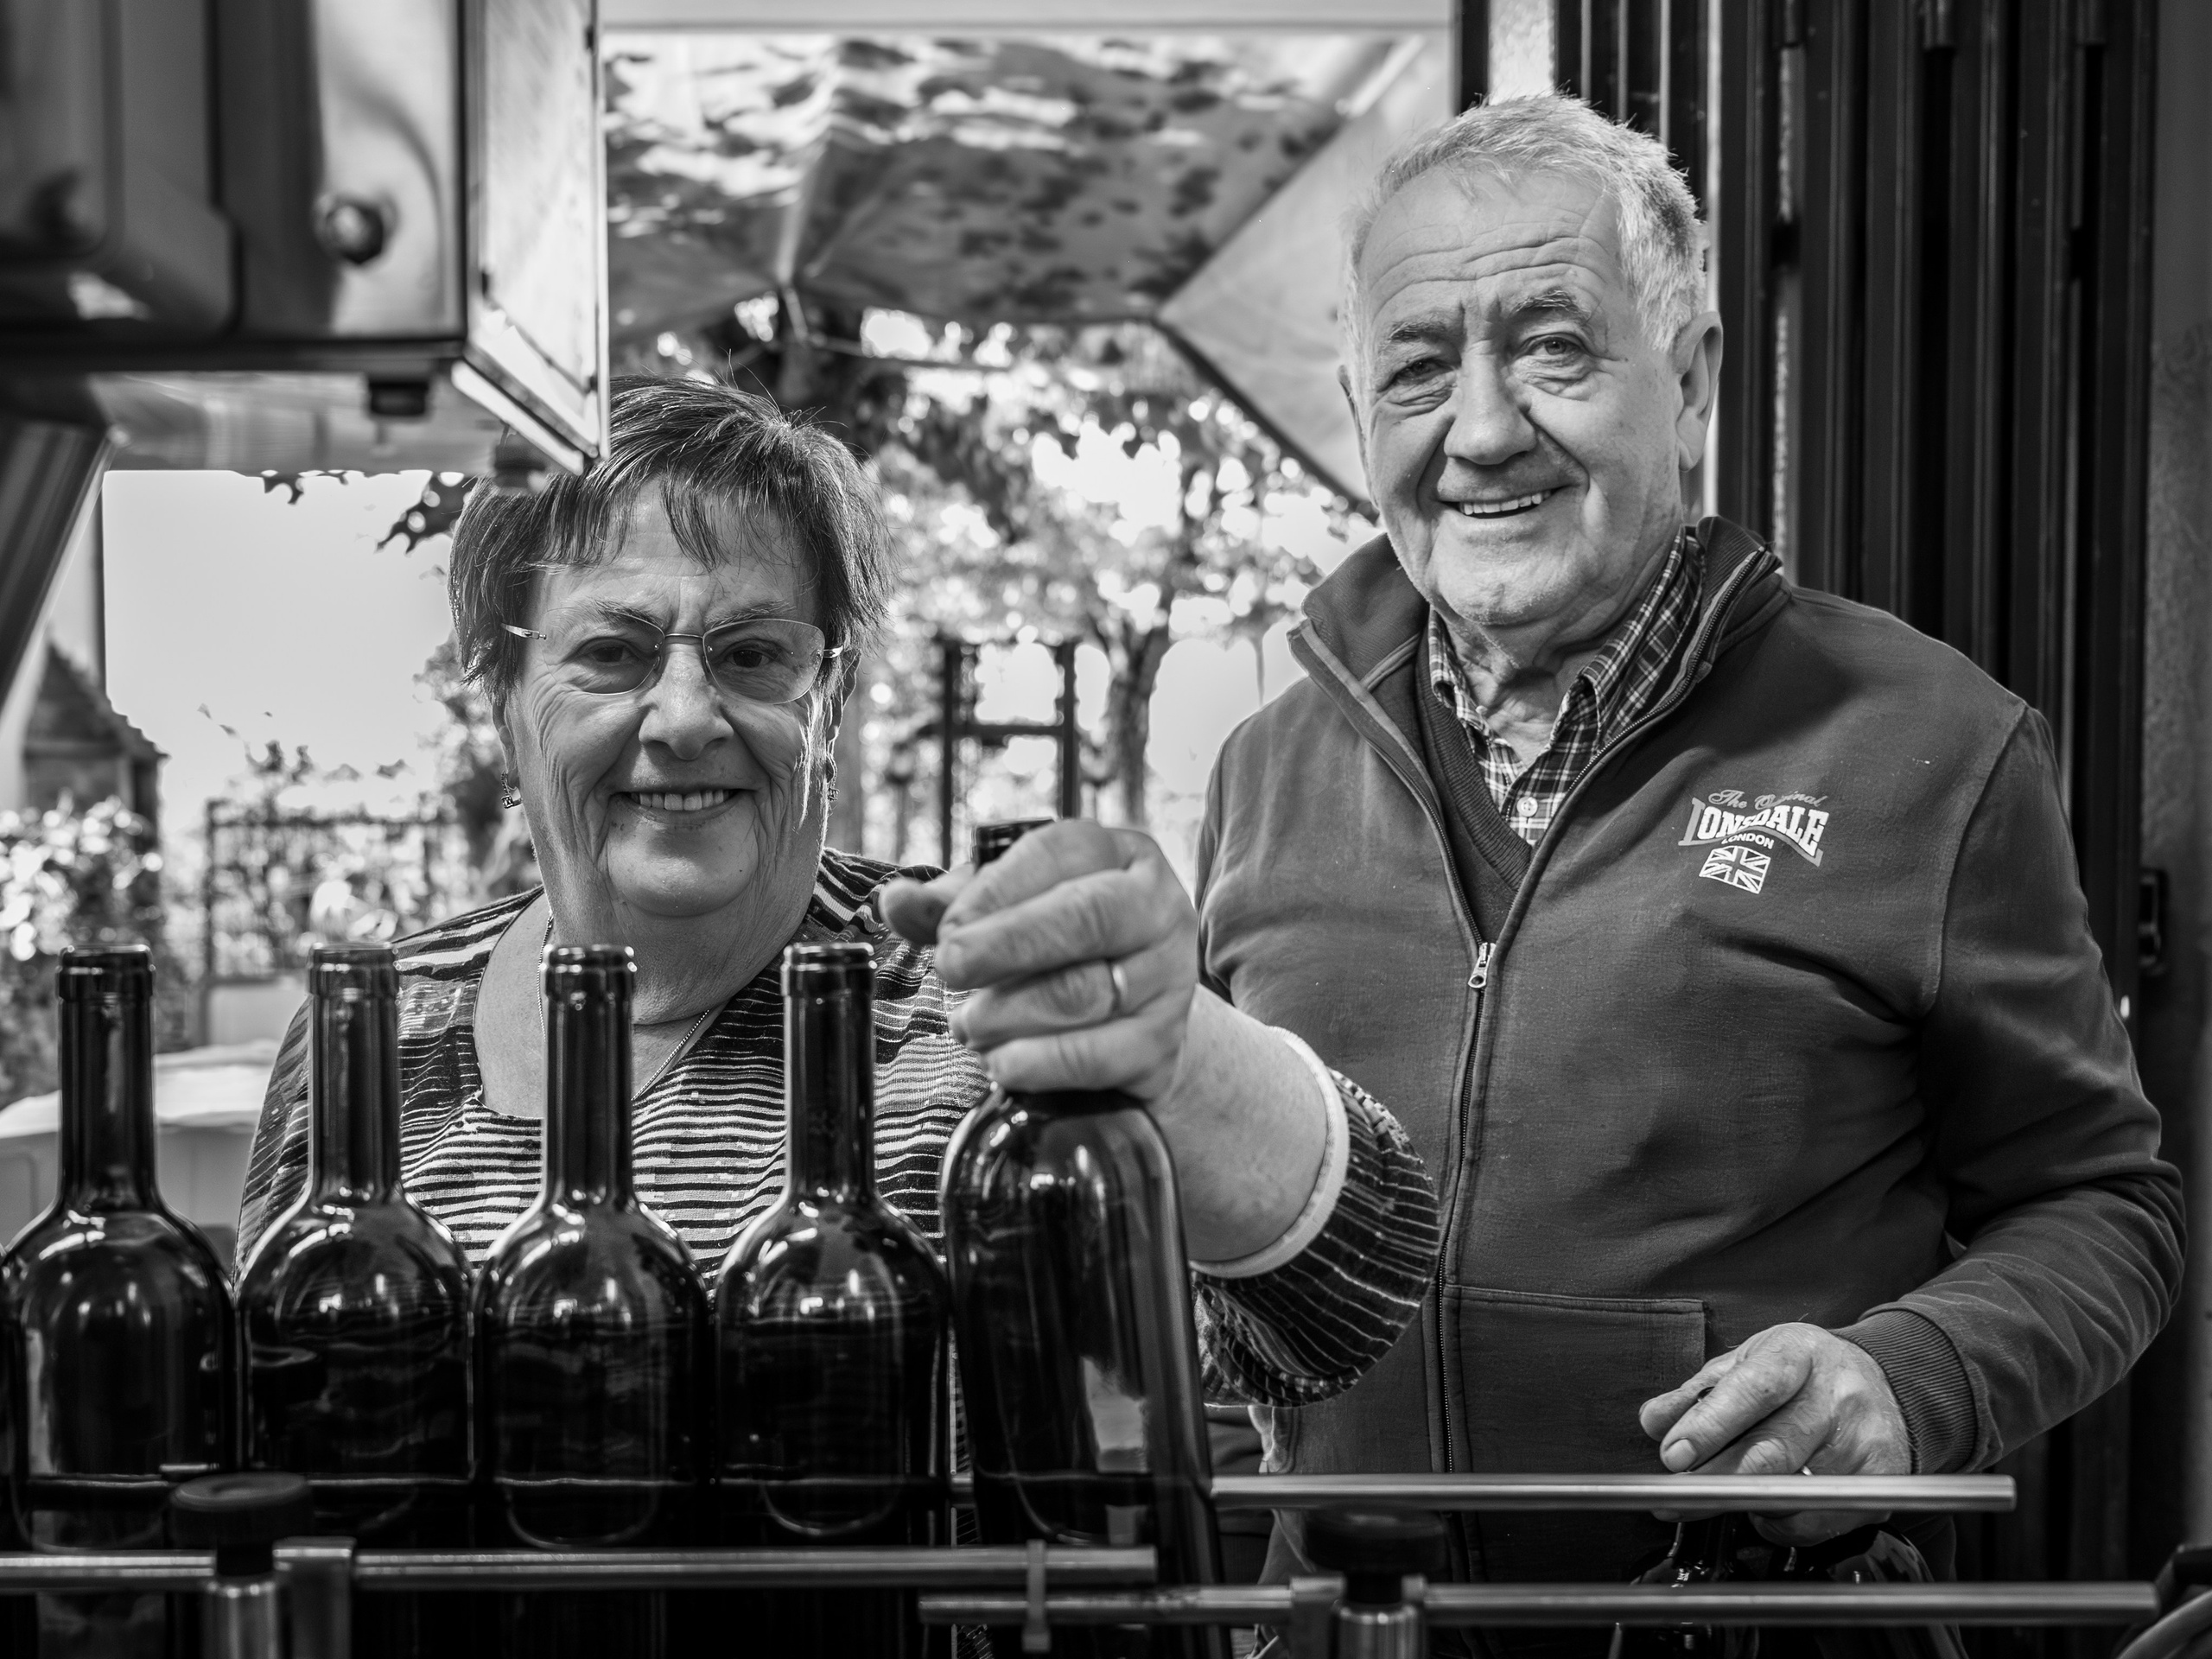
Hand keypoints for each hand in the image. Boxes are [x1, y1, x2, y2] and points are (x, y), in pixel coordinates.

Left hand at [880, 820, 1198, 1099]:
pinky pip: (1097, 1056)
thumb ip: (952, 903)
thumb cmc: (1064, 949)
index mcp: (1122, 856)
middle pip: (1085, 917)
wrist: (1137, 1018)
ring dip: (1008, 1012)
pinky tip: (1002, 1062)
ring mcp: (1168, 979)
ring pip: (1084, 992)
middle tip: (951, 968)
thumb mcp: (1013, 908)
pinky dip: (1037, 1062)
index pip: (1062, 852)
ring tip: (970, 1024)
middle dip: (1004, 944)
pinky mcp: (1161, 1045)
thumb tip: (896, 900)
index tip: (948, 927)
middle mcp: (1157, 909)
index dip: (996, 889)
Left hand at [1638, 1322, 1911, 1544]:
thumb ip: (1698, 1393)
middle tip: (1675, 1496)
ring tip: (1720, 1492)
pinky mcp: (1881, 1482)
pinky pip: (1818, 1520)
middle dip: (1716, 1479)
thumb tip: (1655, 1422)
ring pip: (1793, 1492)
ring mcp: (1864, 1441)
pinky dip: (1780, 1522)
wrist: (1883, 1382)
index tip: (1674, 1454)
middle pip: (1773, 1451)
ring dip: (1745, 1501)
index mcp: (1797, 1355)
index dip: (1710, 1425)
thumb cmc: (1803, 1372)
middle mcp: (1837, 1397)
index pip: (1753, 1390)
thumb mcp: (1748, 1362)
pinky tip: (1766, 1505)